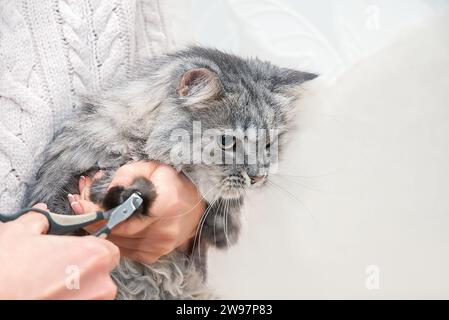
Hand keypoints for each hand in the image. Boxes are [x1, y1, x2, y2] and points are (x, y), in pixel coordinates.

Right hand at [0, 204, 119, 298]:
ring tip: (50, 284)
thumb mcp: (21, 233)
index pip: (108, 250)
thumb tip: (42, 215)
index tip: (77, 253)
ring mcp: (93, 304)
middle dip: (85, 270)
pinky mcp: (85, 315)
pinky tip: (49, 296)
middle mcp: (101, 283)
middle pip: (103, 273)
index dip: (92, 250)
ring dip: (79, 289)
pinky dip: (71, 300)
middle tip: (59, 269)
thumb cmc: (6, 271)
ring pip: (94, 292)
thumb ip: (40, 220)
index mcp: (94, 255)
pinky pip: (84, 303)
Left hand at [69, 161, 205, 263]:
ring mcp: (159, 247)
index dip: (94, 212)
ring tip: (90, 210)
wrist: (195, 203)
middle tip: (77, 203)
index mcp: (165, 206)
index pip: (120, 218)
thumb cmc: (172, 182)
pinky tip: (107, 223)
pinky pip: (123, 249)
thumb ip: (125, 176)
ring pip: (115, 243)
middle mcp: (163, 231)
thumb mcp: (150, 167)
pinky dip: (112, 237)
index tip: (77, 203)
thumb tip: (102, 192)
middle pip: (114, 233)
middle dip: (91, 218)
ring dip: (99, 228)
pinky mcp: (154, 255)